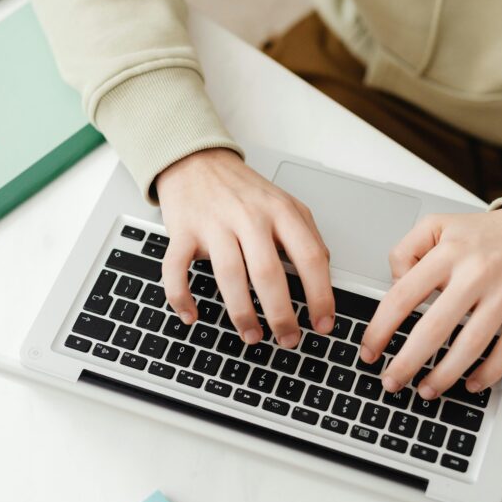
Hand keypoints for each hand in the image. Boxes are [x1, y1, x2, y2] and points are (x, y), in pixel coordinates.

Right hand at [155, 148, 334, 346]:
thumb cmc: (242, 190)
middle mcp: (248, 217)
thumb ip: (306, 235)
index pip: (310, 257)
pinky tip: (192, 316)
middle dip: (281, 315)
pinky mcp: (182, 232)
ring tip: (253, 336)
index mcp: (280, 211)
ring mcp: (214, 224)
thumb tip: (324, 275)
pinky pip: (177, 270)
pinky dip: (181, 297)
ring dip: (242, 314)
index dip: (321, 296)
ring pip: (229, 276)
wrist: (197, 161)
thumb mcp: (285, 203)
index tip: (323, 324)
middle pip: (269, 273)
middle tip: (288, 339)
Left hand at [361, 207, 501, 397]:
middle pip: (433, 329)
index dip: (380, 329)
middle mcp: (476, 273)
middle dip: (407, 363)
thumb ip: (406, 250)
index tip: (369, 351)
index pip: (402, 297)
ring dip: (444, 375)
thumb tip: (393, 285)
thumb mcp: (437, 226)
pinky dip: (488, 373)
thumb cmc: (486, 235)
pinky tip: (471, 383)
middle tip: (391, 381)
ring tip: (426, 391)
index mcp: (447, 253)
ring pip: (470, 345)